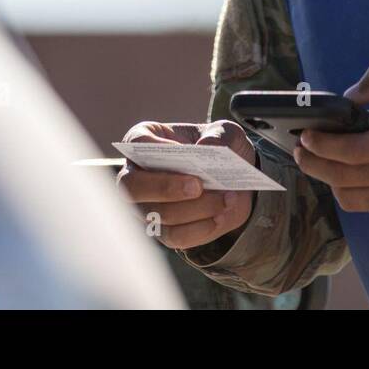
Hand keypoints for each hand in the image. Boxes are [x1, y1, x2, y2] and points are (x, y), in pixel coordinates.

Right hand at [115, 120, 254, 249]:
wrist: (236, 182)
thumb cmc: (222, 149)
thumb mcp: (227, 133)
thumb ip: (220, 135)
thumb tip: (206, 146)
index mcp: (148, 140)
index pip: (138, 142)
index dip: (155, 148)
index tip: (182, 151)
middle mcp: (139, 175)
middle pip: (132, 187)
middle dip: (165, 188)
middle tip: (198, 186)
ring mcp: (147, 206)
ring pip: (157, 215)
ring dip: (195, 209)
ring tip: (225, 199)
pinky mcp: (163, 230)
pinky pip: (175, 236)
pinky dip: (200, 228)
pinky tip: (220, 216)